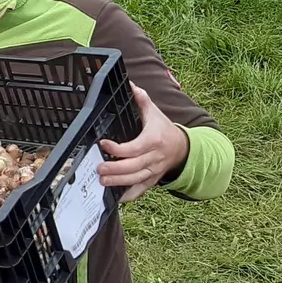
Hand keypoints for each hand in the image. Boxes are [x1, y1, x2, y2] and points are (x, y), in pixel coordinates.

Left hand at [97, 85, 189, 202]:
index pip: (134, 147)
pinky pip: (141, 190)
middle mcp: (154, 157)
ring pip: (136, 180)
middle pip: (133, 167)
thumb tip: (130, 85)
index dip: (118, 149)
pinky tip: (116, 197)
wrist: (183, 148)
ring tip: (102, 181)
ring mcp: (153, 171)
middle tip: (98, 168)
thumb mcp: (155, 113)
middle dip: (114, 169)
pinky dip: (129, 195)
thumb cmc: (163, 129)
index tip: (104, 144)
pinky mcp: (152, 180)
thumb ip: (142, 100)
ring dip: (118, 182)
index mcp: (153, 140)